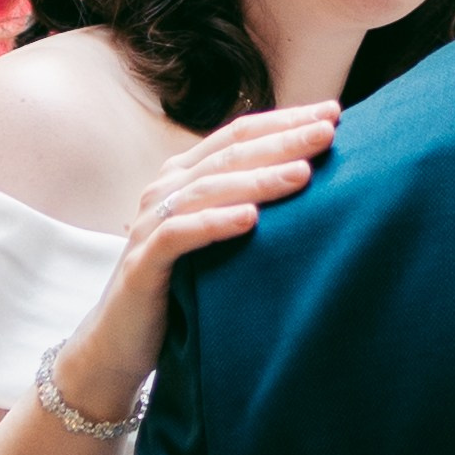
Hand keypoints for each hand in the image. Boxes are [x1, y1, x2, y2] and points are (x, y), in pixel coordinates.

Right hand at [48, 105, 338, 426]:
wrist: (121, 341)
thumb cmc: (182, 285)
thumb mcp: (218, 237)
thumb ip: (249, 204)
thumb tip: (314, 179)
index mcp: (185, 176)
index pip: (239, 134)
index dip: (285, 120)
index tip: (333, 114)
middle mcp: (166, 190)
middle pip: (231, 154)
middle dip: (282, 140)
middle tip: (328, 131)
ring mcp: (151, 225)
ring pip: (209, 188)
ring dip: (258, 179)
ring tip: (302, 174)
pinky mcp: (143, 264)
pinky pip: (180, 235)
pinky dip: (215, 222)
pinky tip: (251, 219)